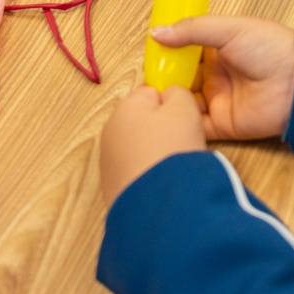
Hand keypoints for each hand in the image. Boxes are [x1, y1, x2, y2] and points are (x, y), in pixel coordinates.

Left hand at [100, 83, 206, 204]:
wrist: (158, 202)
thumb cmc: (173, 147)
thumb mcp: (184, 108)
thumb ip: (177, 92)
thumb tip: (169, 95)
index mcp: (124, 107)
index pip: (150, 92)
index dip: (171, 102)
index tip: (186, 117)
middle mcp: (110, 131)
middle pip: (143, 121)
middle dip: (162, 128)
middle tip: (183, 141)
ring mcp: (108, 162)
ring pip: (139, 147)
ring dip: (155, 152)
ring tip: (173, 165)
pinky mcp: (113, 187)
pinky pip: (136, 171)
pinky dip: (148, 174)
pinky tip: (161, 182)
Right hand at [152, 15, 293, 140]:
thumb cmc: (270, 48)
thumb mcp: (230, 29)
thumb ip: (193, 30)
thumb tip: (157, 33)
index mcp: (217, 50)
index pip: (183, 53)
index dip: (166, 55)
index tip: (147, 57)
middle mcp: (215, 76)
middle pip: (180, 80)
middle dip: (162, 81)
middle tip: (144, 83)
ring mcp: (218, 101)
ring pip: (184, 104)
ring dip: (168, 104)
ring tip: (147, 103)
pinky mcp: (223, 126)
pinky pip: (196, 127)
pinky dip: (181, 125)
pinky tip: (165, 121)